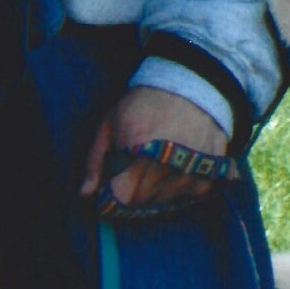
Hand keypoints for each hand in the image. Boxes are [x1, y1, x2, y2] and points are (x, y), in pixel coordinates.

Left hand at [79, 86, 229, 215]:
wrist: (191, 87)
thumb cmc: (145, 103)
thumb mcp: (111, 123)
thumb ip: (96, 161)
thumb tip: (84, 193)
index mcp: (137, 154)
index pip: (120, 198)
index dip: (112, 195)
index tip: (111, 186)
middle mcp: (165, 169)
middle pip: (140, 202)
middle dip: (131, 191)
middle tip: (133, 168)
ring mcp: (188, 175)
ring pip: (162, 201)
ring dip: (153, 190)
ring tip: (155, 163)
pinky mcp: (205, 178)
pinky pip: (185, 195)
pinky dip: (177, 186)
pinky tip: (175, 164)